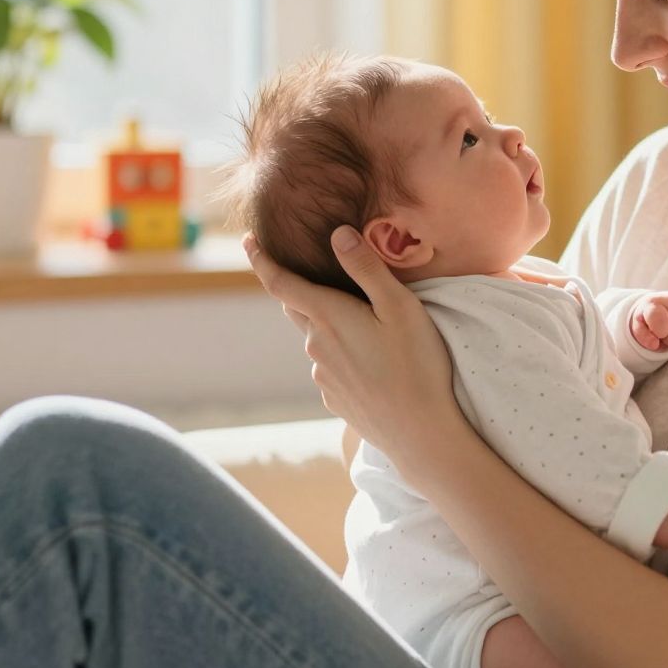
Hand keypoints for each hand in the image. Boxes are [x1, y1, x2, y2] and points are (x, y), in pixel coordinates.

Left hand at [243, 228, 464, 475]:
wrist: (420, 433)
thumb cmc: (417, 364)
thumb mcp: (400, 307)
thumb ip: (367, 269)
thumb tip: (338, 234)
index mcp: (328, 317)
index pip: (280, 282)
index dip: (260, 259)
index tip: (247, 240)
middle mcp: (315, 346)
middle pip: (298, 307)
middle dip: (302, 289)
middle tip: (323, 274)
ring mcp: (322, 375)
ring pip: (317, 337)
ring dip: (330, 324)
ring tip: (368, 325)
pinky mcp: (333, 396)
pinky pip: (330, 364)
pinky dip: (342, 352)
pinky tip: (373, 361)